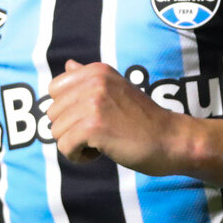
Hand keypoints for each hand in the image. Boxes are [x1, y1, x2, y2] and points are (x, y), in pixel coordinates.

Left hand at [46, 60, 191, 172]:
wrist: (170, 140)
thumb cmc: (143, 119)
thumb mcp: (116, 88)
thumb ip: (89, 77)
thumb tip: (68, 65)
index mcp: (97, 71)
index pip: (54, 89)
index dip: (67, 109)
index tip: (91, 117)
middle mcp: (94, 82)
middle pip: (52, 113)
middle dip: (70, 129)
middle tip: (99, 132)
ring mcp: (93, 103)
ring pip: (56, 132)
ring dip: (75, 144)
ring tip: (101, 142)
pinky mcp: (93, 127)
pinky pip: (65, 147)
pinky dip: (79, 157)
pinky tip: (100, 153)